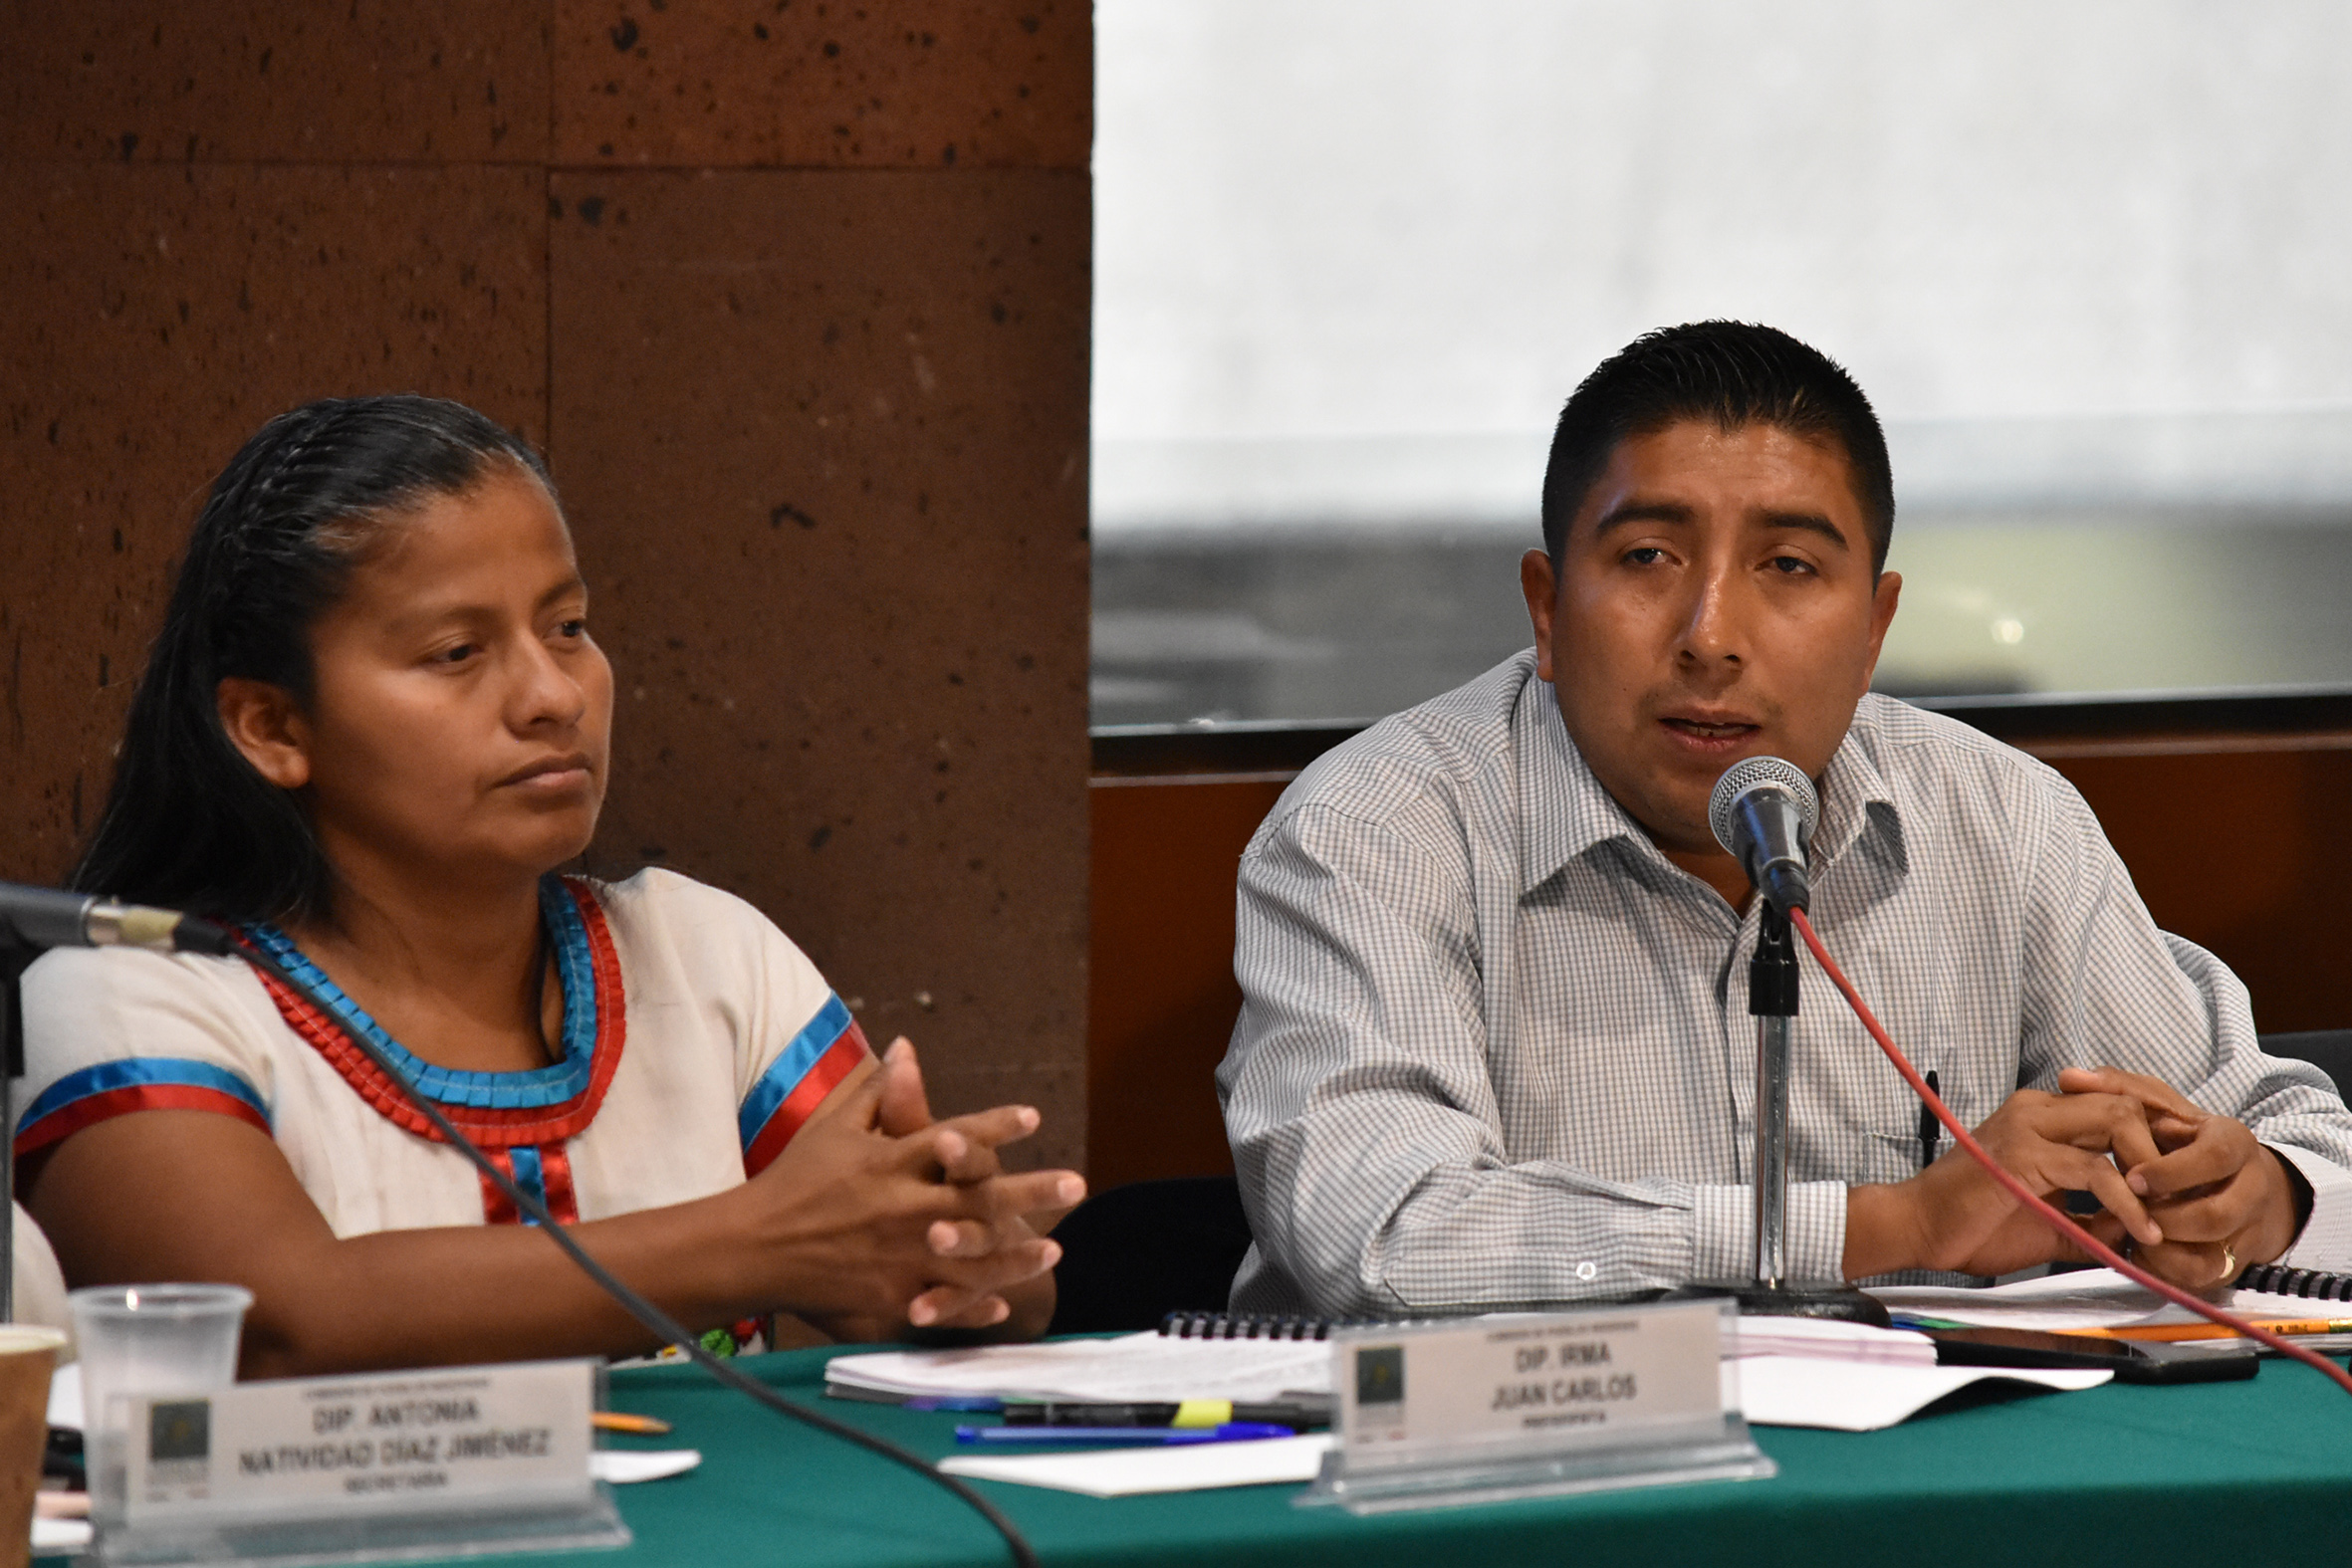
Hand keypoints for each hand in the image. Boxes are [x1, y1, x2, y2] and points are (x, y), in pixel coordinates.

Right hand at [739, 1055, 1081, 1328]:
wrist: (753, 1247)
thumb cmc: (795, 1180)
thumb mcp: (834, 1126)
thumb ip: (878, 1090)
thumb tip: (906, 1046)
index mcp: (891, 1161)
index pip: (955, 1138)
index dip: (996, 1127)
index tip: (1033, 1118)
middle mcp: (903, 1207)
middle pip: (980, 1199)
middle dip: (1032, 1192)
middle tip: (1076, 1185)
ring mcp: (899, 1256)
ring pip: (973, 1257)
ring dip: (1017, 1253)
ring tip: (1054, 1249)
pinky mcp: (889, 1297)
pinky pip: (943, 1303)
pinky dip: (973, 1305)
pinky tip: (1004, 1302)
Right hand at [1844, 1083, 2167, 1279]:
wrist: (1917, 1230)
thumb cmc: (1972, 1225)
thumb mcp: (2050, 1225)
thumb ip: (2093, 1224)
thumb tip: (2138, 1236)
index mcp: (2041, 1117)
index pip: (2116, 1104)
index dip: (2154, 1139)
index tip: (2179, 1182)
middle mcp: (2037, 1108)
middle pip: (2125, 1101)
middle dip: (2161, 1147)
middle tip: (2178, 1195)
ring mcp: (2028, 1126)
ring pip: (2117, 1120)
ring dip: (2150, 1169)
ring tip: (2163, 1214)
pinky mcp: (2023, 1154)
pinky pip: (2095, 1169)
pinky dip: (2126, 1202)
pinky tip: (2139, 1230)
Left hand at [2058, 1066, 2300, 1289]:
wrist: (2223, 1184)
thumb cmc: (2177, 1140)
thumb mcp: (2155, 1107)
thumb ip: (2116, 1089)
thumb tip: (2069, 1076)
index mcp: (2235, 1141)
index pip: (2216, 1156)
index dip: (2170, 1171)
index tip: (2131, 1177)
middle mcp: (2252, 1188)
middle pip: (2214, 1216)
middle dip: (2163, 1217)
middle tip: (2126, 1210)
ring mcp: (2246, 1230)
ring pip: (2209, 1255)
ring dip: (2160, 1245)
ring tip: (2125, 1228)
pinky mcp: (2230, 1263)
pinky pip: (2199, 1277)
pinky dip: (2162, 1266)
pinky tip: (2136, 1248)